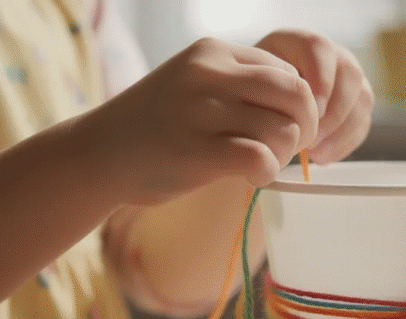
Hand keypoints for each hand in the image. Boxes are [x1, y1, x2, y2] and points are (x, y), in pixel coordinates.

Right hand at [80, 37, 318, 204]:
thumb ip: (240, 85)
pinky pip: (261, 158)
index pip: (287, 71)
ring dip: (285, 154)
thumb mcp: (195, 84)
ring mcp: (202, 112)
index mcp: (213, 52)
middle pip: (297, 94)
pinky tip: (252, 178)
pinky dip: (267, 173)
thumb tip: (302, 103)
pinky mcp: (197, 151)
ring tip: (262, 163)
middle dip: (307, 126)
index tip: (283, 126)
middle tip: (290, 147)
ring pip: (284, 128)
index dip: (298, 105)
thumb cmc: (156, 125)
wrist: (97, 154)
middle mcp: (209, 74)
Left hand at [255, 29, 373, 164]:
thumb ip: (265, 93)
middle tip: (313, 141)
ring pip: (362, 99)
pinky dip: (345, 142)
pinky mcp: (357, 103)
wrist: (261, 108)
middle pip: (350, 74)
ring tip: (316, 154)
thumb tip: (288, 119)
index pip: (320, 49)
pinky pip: (363, 121)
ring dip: (341, 131)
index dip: (320, 80)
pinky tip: (323, 157)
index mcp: (300, 43)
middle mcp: (331, 56)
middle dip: (334, 113)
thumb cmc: (252, 98)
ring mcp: (347, 80)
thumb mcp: (249, 89)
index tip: (311, 112)